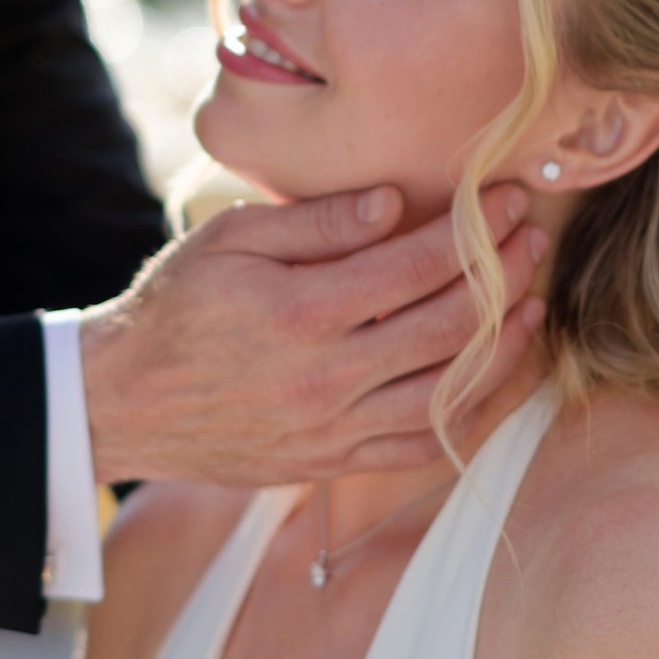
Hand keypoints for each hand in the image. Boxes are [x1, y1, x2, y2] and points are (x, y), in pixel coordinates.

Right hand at [78, 186, 543, 490]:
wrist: (124, 402)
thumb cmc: (174, 308)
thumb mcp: (229, 240)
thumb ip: (313, 223)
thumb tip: (394, 202)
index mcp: (301, 312)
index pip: (419, 265)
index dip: (476, 228)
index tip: (508, 196)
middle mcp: (327, 378)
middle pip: (450, 327)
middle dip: (506, 276)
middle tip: (534, 238)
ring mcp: (334, 428)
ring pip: (449, 393)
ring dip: (504, 348)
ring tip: (534, 305)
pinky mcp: (332, 462)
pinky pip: (423, 448)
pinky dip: (472, 415)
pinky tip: (496, 380)